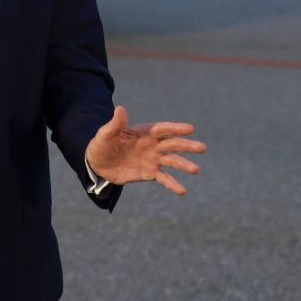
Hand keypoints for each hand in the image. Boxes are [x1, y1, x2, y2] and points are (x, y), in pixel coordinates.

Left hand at [85, 106, 205, 195]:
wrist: (98, 164)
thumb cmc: (102, 145)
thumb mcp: (105, 134)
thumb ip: (115, 124)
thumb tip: (120, 109)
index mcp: (144, 132)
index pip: (163, 129)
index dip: (175, 128)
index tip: (190, 129)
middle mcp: (153, 145)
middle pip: (172, 144)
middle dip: (187, 146)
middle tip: (202, 148)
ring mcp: (153, 159)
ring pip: (172, 161)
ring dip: (184, 165)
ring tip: (195, 170)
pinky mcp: (150, 173)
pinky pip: (164, 179)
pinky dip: (173, 185)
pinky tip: (182, 191)